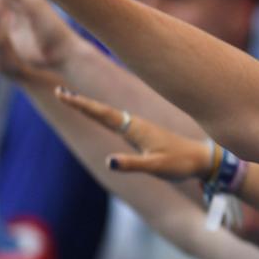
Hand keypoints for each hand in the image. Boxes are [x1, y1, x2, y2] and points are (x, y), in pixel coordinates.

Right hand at [54, 86, 219, 178]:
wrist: (200, 158)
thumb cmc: (179, 163)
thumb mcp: (156, 167)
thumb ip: (133, 164)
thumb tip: (108, 161)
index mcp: (135, 129)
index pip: (103, 115)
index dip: (83, 105)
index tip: (64, 94)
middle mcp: (135, 124)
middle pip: (102, 111)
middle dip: (81, 102)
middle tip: (59, 91)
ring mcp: (138, 127)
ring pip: (108, 114)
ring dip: (89, 107)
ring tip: (70, 99)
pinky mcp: (141, 133)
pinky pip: (116, 120)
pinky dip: (101, 115)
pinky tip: (97, 114)